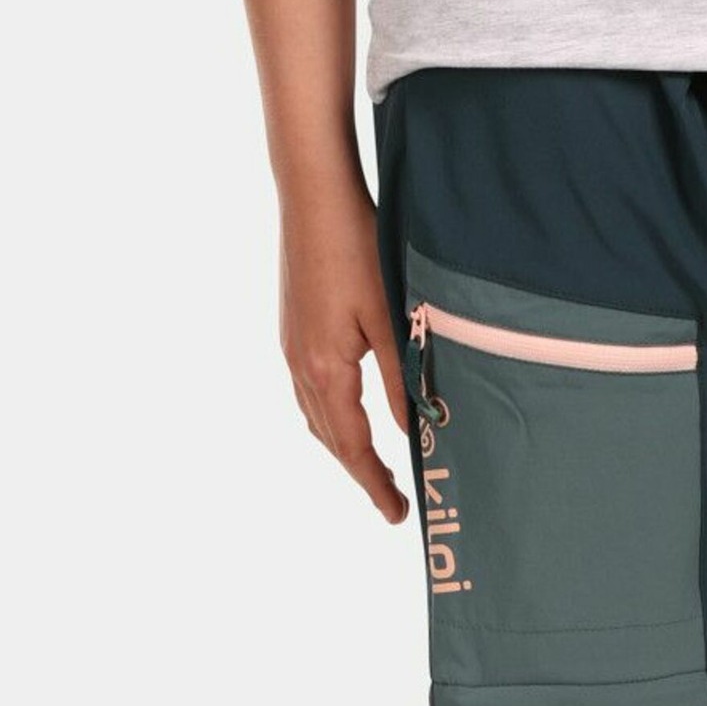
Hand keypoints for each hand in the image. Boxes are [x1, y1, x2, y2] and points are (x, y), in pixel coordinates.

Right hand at [279, 180, 410, 521]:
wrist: (312, 191)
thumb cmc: (356, 246)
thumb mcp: (389, 316)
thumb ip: (401, 378)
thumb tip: (415, 430)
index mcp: (324, 369)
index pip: (353, 446)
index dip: (375, 483)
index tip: (398, 513)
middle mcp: (300, 364)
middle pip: (330, 439)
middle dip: (359, 473)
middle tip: (390, 501)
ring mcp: (292, 346)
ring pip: (316, 417)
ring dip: (344, 447)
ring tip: (373, 468)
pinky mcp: (294, 328)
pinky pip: (310, 393)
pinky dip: (331, 418)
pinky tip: (348, 415)